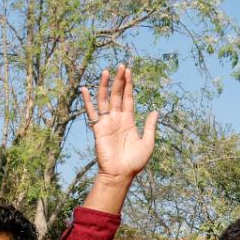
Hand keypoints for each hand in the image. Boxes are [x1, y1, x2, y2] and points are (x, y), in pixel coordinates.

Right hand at [81, 64, 158, 181]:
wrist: (121, 174)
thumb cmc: (135, 162)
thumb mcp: (148, 143)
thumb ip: (149, 126)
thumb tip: (155, 111)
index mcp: (129, 121)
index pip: (128, 98)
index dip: (128, 85)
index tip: (129, 71)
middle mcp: (117, 119)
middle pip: (117, 95)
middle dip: (119, 80)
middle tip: (121, 65)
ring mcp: (107, 122)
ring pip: (105, 100)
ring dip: (105, 86)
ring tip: (106, 71)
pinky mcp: (98, 129)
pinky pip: (92, 113)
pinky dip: (87, 101)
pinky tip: (84, 89)